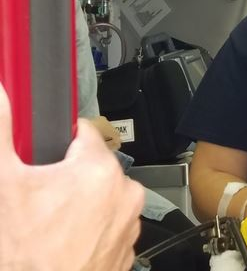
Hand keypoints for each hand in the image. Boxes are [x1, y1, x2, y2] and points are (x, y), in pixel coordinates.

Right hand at [0, 86, 144, 269]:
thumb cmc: (25, 254)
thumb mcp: (3, 184)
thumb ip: (2, 134)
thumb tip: (1, 97)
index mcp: (100, 170)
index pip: (82, 132)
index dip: (57, 140)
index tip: (41, 152)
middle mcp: (125, 195)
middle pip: (90, 167)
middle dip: (65, 176)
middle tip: (38, 197)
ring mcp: (129, 225)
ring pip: (100, 198)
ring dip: (78, 204)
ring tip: (48, 224)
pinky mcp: (125, 250)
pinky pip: (106, 227)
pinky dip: (88, 229)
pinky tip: (62, 241)